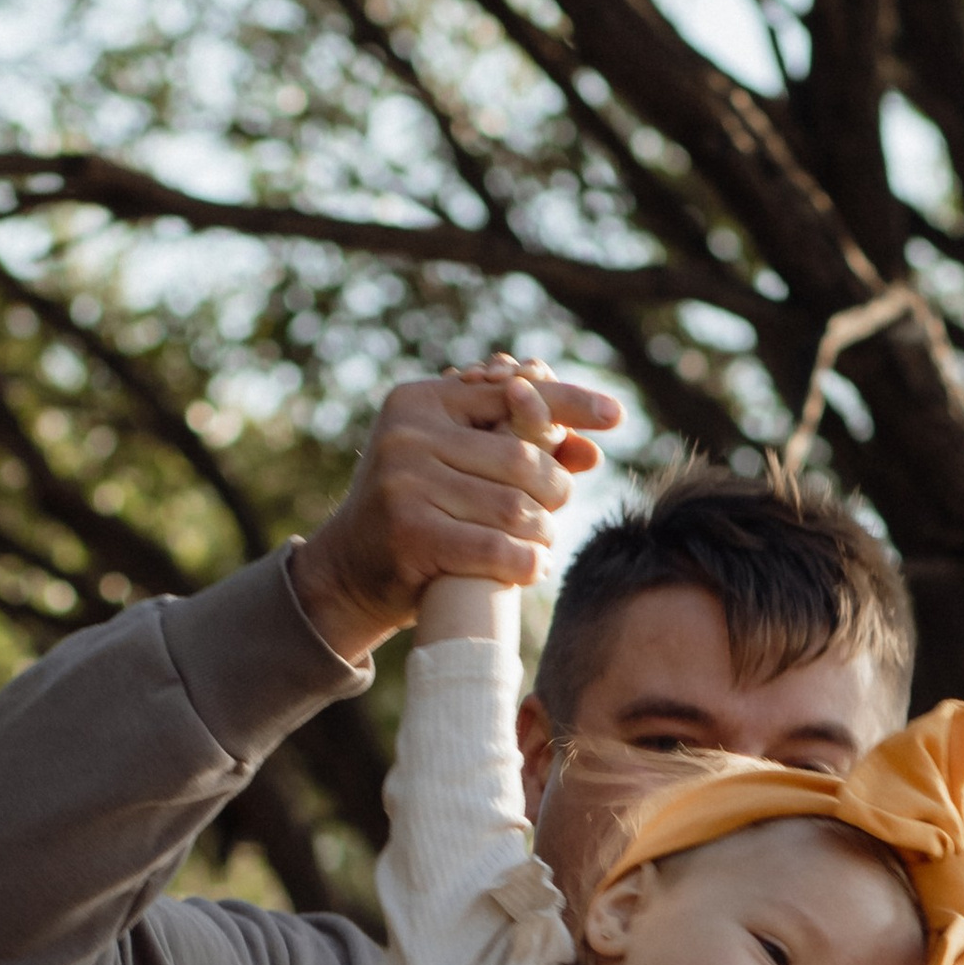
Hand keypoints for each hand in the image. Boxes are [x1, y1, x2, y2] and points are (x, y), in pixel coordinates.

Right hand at [289, 356, 623, 665]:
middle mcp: (409, 433)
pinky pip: (496, 547)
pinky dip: (526, 562)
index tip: (616, 414)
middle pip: (523, 458)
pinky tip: (531, 568)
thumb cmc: (418, 514)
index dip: (569, 402)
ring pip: (516, 507)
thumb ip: (513, 447)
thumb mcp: (456, 466)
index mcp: (421, 400)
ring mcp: (405, 481)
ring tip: (540, 544)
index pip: (512, 394)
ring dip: (542, 532)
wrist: (347, 571)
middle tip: (554, 514)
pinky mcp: (410, 532)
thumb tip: (589, 447)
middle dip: (554, 490)